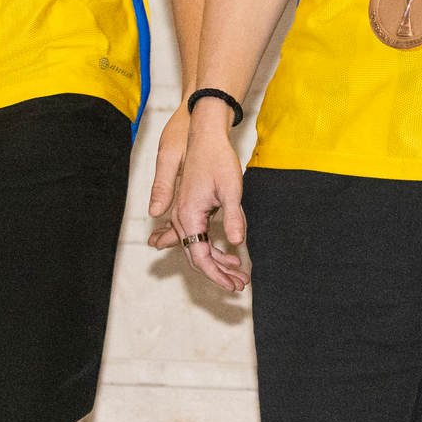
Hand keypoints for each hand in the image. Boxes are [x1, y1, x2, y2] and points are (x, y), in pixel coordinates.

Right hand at [147, 103, 248, 291]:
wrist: (206, 136)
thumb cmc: (218, 159)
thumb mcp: (232, 189)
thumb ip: (234, 217)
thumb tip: (237, 242)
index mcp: (188, 217)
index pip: (201, 258)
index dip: (218, 275)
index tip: (234, 285)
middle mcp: (181, 218)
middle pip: (198, 257)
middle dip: (219, 273)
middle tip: (240, 283)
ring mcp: (184, 214)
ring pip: (198, 248)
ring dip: (218, 262)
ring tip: (239, 270)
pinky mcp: (190, 209)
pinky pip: (199, 236)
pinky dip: (214, 248)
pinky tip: (230, 252)